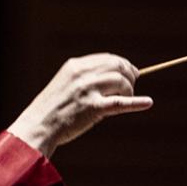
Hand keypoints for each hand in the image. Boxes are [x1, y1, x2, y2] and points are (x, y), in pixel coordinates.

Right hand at [6, 54, 151, 156]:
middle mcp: (82, 74)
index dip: (122, 64)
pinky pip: (120, 103)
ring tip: (127, 97)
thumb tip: (111, 79)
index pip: (107, 59)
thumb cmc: (51, 110)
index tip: (129, 72)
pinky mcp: (93, 108)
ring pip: (121, 81)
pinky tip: (147, 102)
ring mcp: (88, 90)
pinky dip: (136, 102)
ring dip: (129, 89)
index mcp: (75, 66)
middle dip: (129, 74)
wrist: (38, 126)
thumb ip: (84, 79)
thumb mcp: (65, 85)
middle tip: (133, 84)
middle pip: (117, 66)